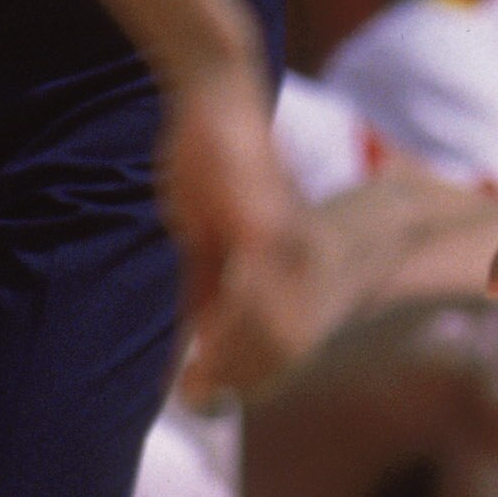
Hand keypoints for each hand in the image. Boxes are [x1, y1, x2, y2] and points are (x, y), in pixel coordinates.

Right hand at [162, 57, 328, 401]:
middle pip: (285, 350)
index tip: (206, 395)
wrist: (218, 101)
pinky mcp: (263, 230)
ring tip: (195, 383)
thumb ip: (207, 286)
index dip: (249, 377)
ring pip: (274, 335)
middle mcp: (303, 260)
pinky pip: (249, 300)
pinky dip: (225, 335)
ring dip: (231, 367)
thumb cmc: (209, 163)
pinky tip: (202, 350)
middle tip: (194, 395)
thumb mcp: (205, 237)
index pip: (287, 344)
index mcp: (294, 262)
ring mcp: (289, 247)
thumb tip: (199, 338)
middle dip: (239, 380)